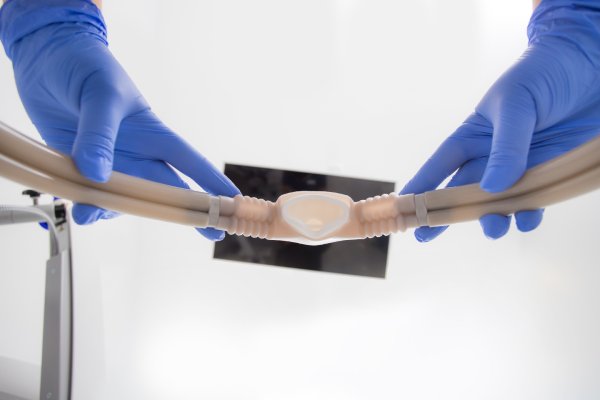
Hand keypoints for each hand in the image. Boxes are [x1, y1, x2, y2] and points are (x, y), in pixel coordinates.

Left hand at [0, 0, 238, 239]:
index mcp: (153, 134)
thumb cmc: (86, 64)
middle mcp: (135, 153)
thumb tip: (96, 175)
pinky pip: (88, 194)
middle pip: (162, 191)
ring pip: (122, 199)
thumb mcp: (101, 94)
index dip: (213, 184)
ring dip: (111, 211)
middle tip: (209, 233)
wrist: (45, 54)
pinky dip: (83, 204)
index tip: (232, 203)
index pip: (191, 163)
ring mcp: (109, 162)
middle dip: (181, 214)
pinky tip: (76, 206)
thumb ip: (99, 134)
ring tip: (89, 214)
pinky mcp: (78, 166)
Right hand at [401, 1, 599, 241]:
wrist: (590, 63)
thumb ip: (505, 148)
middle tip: (430, 234)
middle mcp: (491, 156)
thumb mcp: (516, 105)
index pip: (440, 166)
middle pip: (464, 192)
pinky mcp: (550, 173)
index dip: (421, 188)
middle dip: (450, 214)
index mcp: (474, 136)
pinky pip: (535, 202)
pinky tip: (528, 219)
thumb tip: (492, 188)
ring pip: (499, 203)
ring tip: (495, 226)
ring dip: (493, 218)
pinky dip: (530, 214)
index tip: (404, 209)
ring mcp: (520, 167)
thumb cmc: (543, 74)